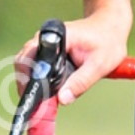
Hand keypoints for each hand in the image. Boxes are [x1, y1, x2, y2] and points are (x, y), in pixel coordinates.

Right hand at [16, 8, 132, 105]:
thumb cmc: (108, 42)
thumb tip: (62, 100)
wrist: (110, 27)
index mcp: (56, 37)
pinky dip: (36, 80)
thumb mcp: (99, 65)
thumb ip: (81, 82)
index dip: (27, 76)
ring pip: (26, 65)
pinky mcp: (46, 52)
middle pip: (23, 62)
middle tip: (35, 106)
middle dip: (26, 84)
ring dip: (29, 83)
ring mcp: (43, 44)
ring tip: (38, 104)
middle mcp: (44, 38)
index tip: (31, 95)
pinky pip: (34, 66)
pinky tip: (43, 95)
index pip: (30, 56)